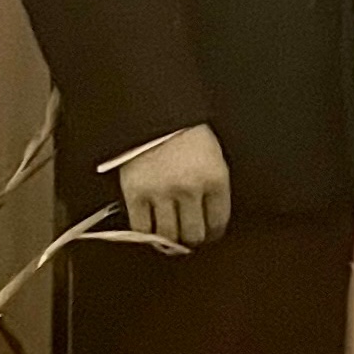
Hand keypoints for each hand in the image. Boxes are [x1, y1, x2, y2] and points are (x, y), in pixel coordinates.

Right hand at [119, 124, 230, 245]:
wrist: (152, 111)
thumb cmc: (185, 132)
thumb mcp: (212, 155)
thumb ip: (213, 187)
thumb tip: (210, 221)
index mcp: (215, 178)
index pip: (218, 222)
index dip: (213, 234)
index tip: (208, 235)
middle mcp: (190, 188)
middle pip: (194, 234)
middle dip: (192, 239)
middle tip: (188, 238)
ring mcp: (161, 191)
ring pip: (168, 235)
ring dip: (170, 241)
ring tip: (169, 237)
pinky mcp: (135, 192)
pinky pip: (141, 228)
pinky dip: (146, 234)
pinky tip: (150, 229)